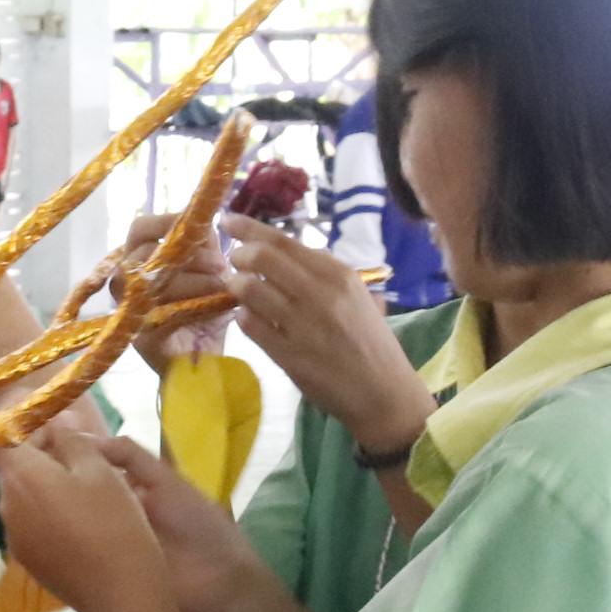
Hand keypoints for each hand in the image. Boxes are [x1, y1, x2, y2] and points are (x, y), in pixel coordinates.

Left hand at [0, 425, 169, 611]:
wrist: (120, 593)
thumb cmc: (113, 522)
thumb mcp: (99, 470)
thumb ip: (71, 439)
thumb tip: (55, 421)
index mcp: (19, 475)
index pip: (5, 435)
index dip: (28, 424)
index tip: (60, 425)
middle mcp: (6, 504)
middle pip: (15, 466)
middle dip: (42, 453)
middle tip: (82, 453)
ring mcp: (14, 535)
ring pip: (24, 494)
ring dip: (47, 483)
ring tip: (87, 487)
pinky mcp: (27, 558)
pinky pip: (32, 521)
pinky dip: (49, 511)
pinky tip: (81, 519)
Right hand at [111, 212, 239, 366]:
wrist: (205, 365)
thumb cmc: (204, 312)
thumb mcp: (209, 271)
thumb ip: (205, 247)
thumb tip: (210, 221)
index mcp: (137, 261)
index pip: (138, 229)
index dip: (166, 222)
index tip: (199, 229)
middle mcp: (125, 285)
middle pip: (139, 255)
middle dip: (184, 255)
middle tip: (219, 265)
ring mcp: (130, 313)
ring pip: (148, 285)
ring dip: (191, 282)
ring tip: (222, 287)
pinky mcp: (142, 340)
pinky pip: (163, 315)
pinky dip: (195, 308)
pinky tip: (219, 308)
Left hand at [221, 218, 430, 461]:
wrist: (382, 391)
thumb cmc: (369, 340)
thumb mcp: (358, 296)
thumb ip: (323, 272)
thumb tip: (282, 251)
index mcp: (339, 275)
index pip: (284, 242)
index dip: (249, 228)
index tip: (228, 220)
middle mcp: (320, 294)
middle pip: (261, 259)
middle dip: (239, 255)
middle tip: (234, 261)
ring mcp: (302, 325)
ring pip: (249, 290)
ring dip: (236, 286)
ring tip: (238, 289)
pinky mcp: (287, 355)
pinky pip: (250, 325)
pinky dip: (243, 317)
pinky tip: (249, 317)